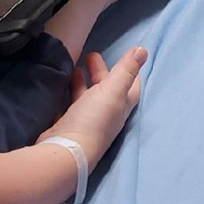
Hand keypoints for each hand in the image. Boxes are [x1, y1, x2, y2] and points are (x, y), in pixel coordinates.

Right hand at [38, 46, 146, 170]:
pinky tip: (59, 85)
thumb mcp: (113, 90)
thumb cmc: (93, 119)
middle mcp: (106, 115)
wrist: (64, 152)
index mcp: (121, 106)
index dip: (130, 71)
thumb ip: (127, 69)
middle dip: (101, 71)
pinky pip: (69, 106)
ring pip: (87, 96)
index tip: (126, 56)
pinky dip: (67, 93)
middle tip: (90, 54)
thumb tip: (143, 50)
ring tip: (74, 66)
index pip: (131, 86)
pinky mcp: (67, 126)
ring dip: (83, 81)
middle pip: (107, 89)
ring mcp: (86, 122)